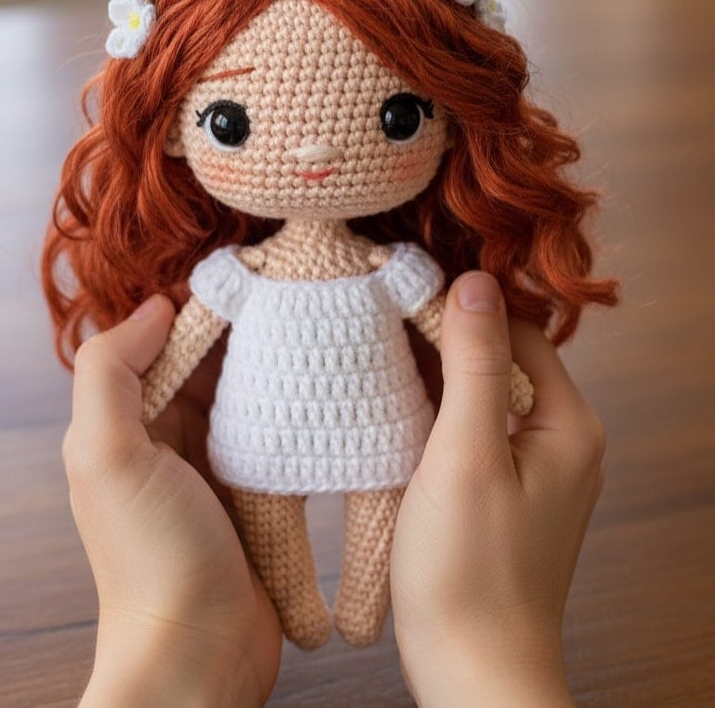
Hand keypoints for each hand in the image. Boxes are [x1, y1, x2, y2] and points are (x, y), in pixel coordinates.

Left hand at [62, 296, 281, 706]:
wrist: (199, 655)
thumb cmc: (151, 557)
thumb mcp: (107, 456)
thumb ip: (109, 373)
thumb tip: (155, 306)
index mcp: (125, 419)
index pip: (164, 339)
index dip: (202, 305)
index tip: (253, 277)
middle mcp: (165, 434)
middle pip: (207, 359)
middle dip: (246, 327)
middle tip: (298, 295)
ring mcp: (212, 462)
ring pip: (242, 390)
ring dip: (272, 363)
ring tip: (320, 328)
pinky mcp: (254, 488)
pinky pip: (270, 430)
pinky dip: (291, 406)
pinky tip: (326, 387)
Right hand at [391, 272, 604, 706]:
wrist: (472, 670)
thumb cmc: (468, 572)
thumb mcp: (464, 454)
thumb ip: (474, 364)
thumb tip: (474, 282)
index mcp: (569, 424)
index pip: (517, 330)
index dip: (462, 310)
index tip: (403, 297)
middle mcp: (564, 440)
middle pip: (503, 359)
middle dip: (446, 342)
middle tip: (383, 330)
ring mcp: (538, 467)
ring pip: (485, 393)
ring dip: (438, 378)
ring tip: (382, 366)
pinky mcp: (508, 490)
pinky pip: (476, 429)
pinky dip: (439, 415)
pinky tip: (398, 415)